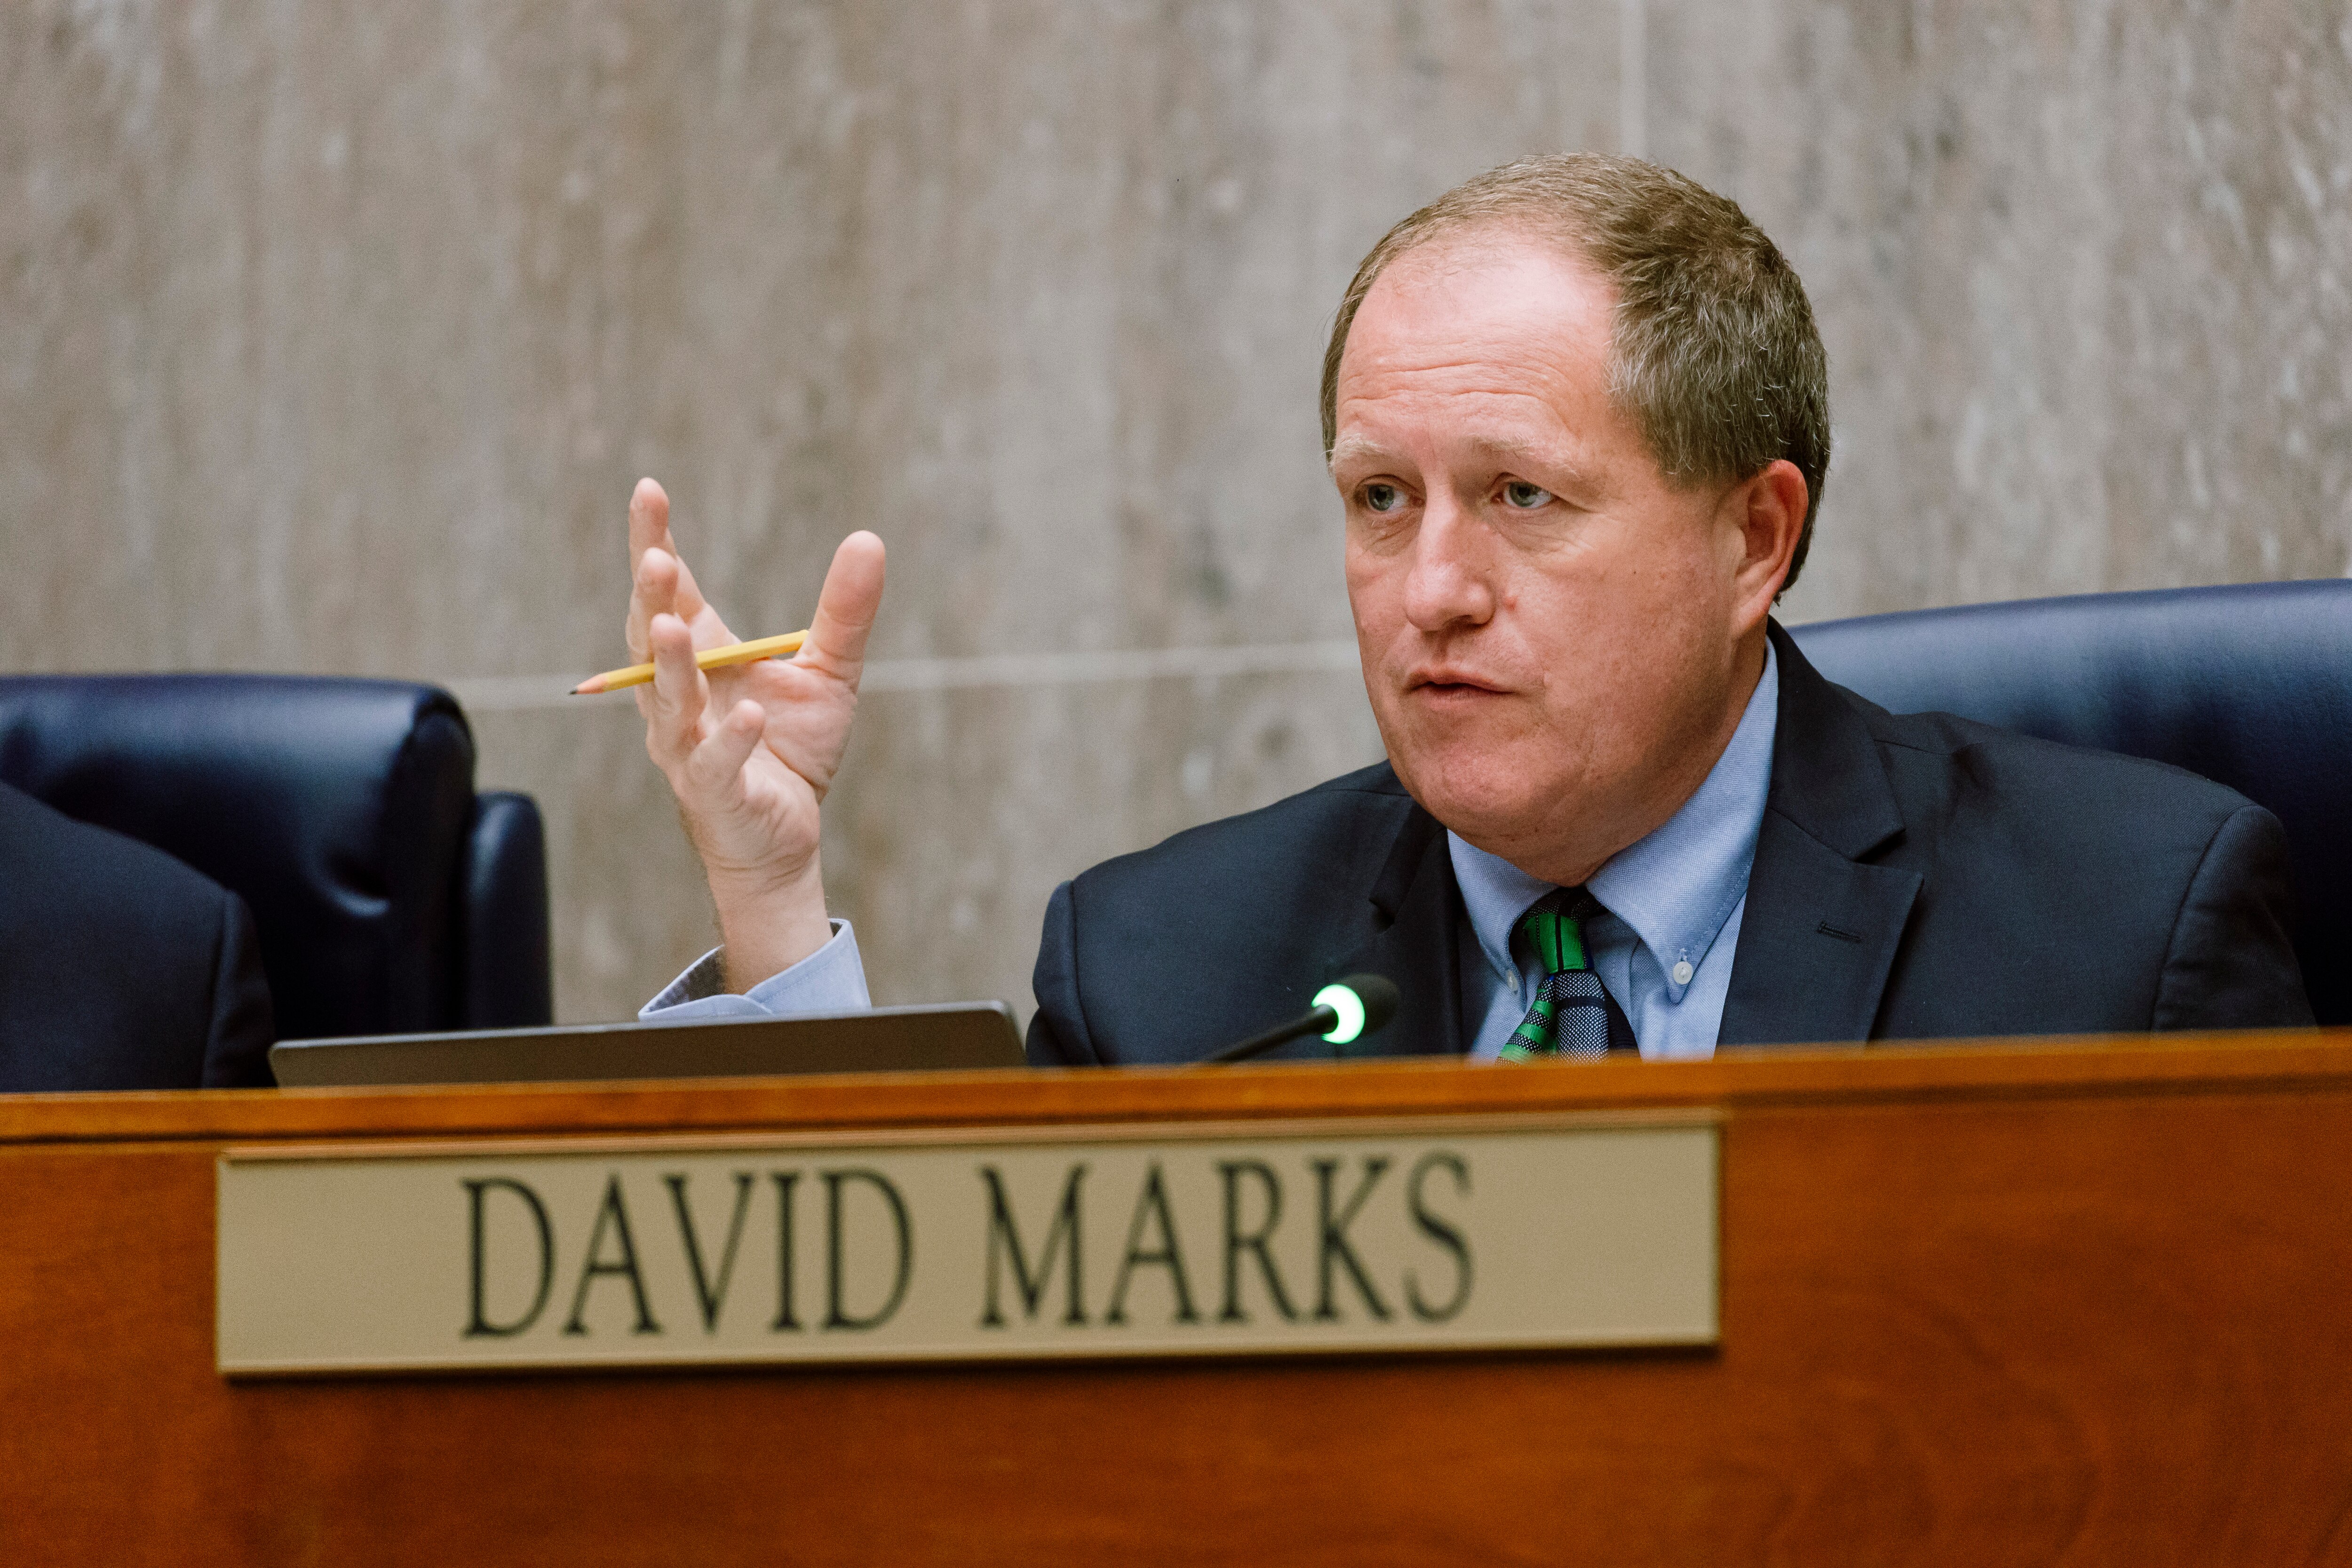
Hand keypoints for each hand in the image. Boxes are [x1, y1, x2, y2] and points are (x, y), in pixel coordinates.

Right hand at [626, 477, 885, 990]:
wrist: (788, 833)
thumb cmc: (791, 746)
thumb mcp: (827, 670)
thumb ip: (842, 611)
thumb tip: (869, 538)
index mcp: (701, 655)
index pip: (669, 591)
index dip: (654, 541)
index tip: (650, 490)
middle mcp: (679, 695)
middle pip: (651, 637)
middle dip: (651, 597)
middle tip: (654, 557)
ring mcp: (689, 745)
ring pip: (669, 699)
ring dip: (671, 663)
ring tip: (674, 624)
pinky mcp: (715, 790)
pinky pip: (715, 761)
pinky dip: (731, 737)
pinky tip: (748, 713)